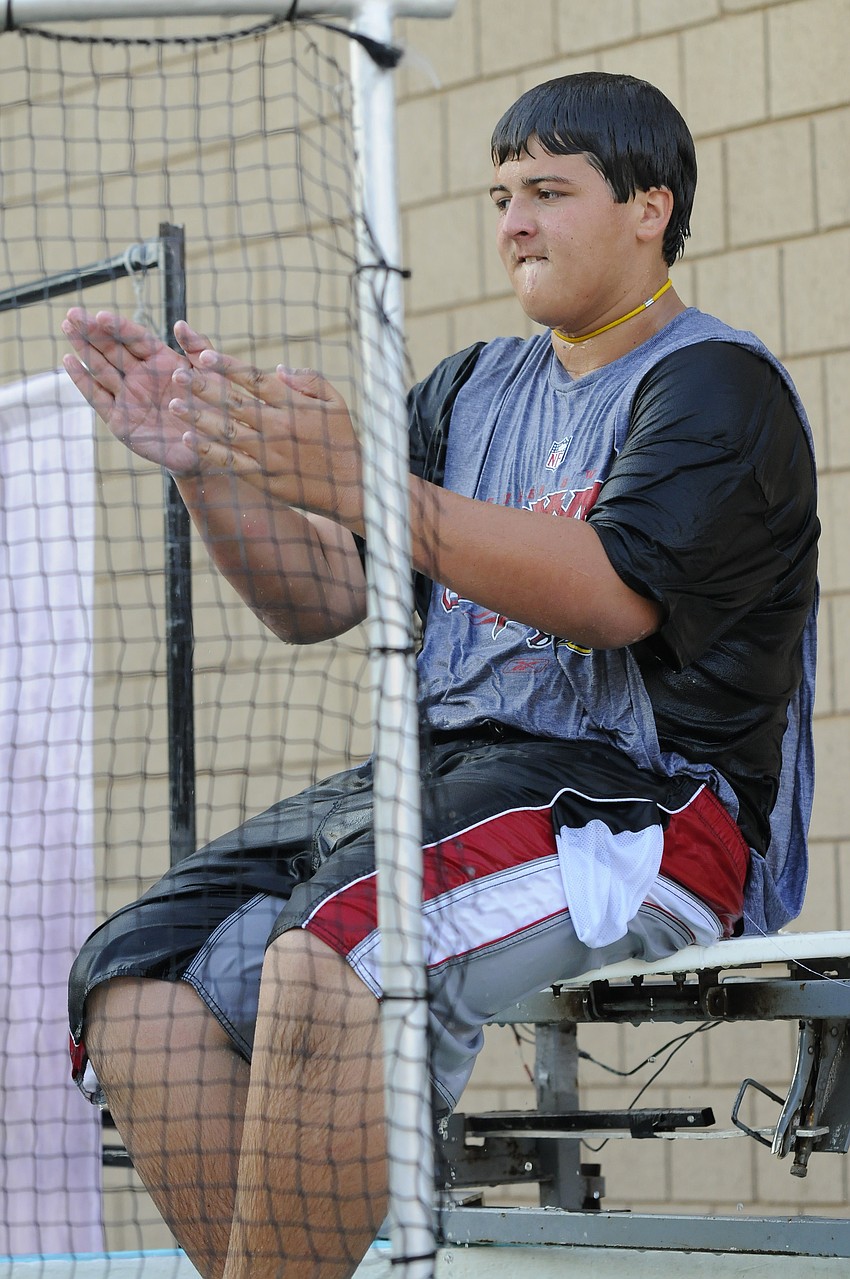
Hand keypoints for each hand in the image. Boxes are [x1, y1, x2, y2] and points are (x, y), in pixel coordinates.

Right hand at [61, 309, 215, 475]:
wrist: (209, 451)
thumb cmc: (214, 412)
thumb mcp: (213, 378)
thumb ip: (198, 348)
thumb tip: (180, 323)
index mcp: (161, 361)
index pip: (136, 338)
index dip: (119, 327)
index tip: (102, 315)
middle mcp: (141, 375)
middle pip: (112, 348)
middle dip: (92, 331)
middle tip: (73, 314)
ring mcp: (128, 396)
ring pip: (101, 367)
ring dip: (83, 348)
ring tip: (66, 327)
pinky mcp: (119, 419)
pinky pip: (97, 397)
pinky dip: (82, 381)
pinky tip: (68, 361)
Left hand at [169, 349, 362, 525]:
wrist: (352, 487)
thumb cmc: (342, 440)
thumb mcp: (336, 402)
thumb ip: (309, 380)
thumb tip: (278, 368)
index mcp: (294, 405)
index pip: (255, 379)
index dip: (228, 366)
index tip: (203, 355)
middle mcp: (278, 427)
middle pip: (234, 402)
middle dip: (203, 387)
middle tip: (177, 374)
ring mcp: (269, 454)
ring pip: (226, 431)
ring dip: (198, 417)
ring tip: (174, 405)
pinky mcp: (264, 477)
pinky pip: (230, 461)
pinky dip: (208, 450)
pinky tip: (188, 439)